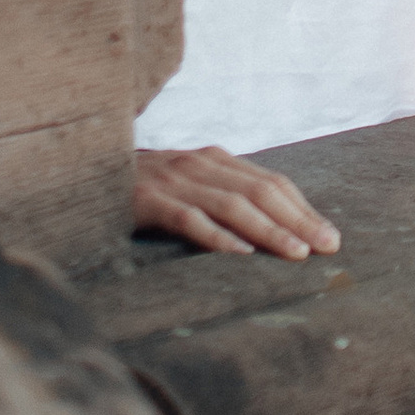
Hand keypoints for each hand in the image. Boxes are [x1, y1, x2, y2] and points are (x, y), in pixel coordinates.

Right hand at [134, 144, 340, 257]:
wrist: (84, 174)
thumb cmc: (143, 190)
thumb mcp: (189, 186)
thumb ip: (223, 198)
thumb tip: (272, 230)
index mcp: (215, 159)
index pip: (271, 182)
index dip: (303, 208)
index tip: (330, 235)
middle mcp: (200, 164)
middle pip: (260, 191)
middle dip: (298, 220)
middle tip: (327, 247)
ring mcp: (174, 180)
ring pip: (232, 205)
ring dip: (268, 230)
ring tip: (295, 254)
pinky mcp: (147, 200)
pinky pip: (188, 219)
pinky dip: (216, 236)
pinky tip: (239, 254)